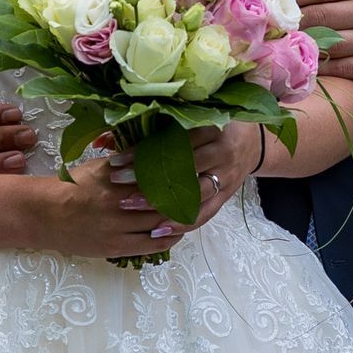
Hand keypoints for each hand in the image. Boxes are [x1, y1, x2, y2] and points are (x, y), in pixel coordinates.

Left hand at [93, 121, 261, 254]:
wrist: (250, 143)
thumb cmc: (209, 129)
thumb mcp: (185, 122)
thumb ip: (149, 128)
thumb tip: (103, 139)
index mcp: (210, 128)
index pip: (170, 142)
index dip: (142, 152)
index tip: (116, 161)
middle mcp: (221, 153)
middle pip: (181, 167)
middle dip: (147, 177)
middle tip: (117, 184)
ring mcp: (226, 177)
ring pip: (193, 194)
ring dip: (161, 202)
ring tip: (132, 207)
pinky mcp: (226, 197)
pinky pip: (204, 214)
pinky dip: (181, 223)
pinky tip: (158, 231)